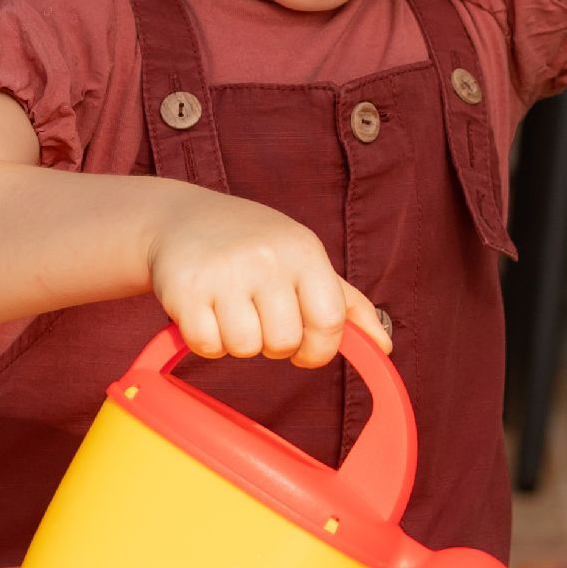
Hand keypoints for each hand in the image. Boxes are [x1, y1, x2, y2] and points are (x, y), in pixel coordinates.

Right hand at [146, 194, 388, 365]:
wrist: (183, 217)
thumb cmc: (257, 247)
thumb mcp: (305, 261)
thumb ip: (347, 306)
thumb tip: (384, 349)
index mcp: (304, 251)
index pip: (330, 322)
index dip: (319, 349)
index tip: (304, 348)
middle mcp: (266, 259)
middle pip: (284, 342)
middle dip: (273, 346)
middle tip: (259, 320)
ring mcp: (223, 273)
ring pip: (244, 348)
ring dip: (238, 344)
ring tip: (230, 311)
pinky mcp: (184, 289)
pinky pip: (206, 346)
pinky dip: (206, 342)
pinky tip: (204, 314)